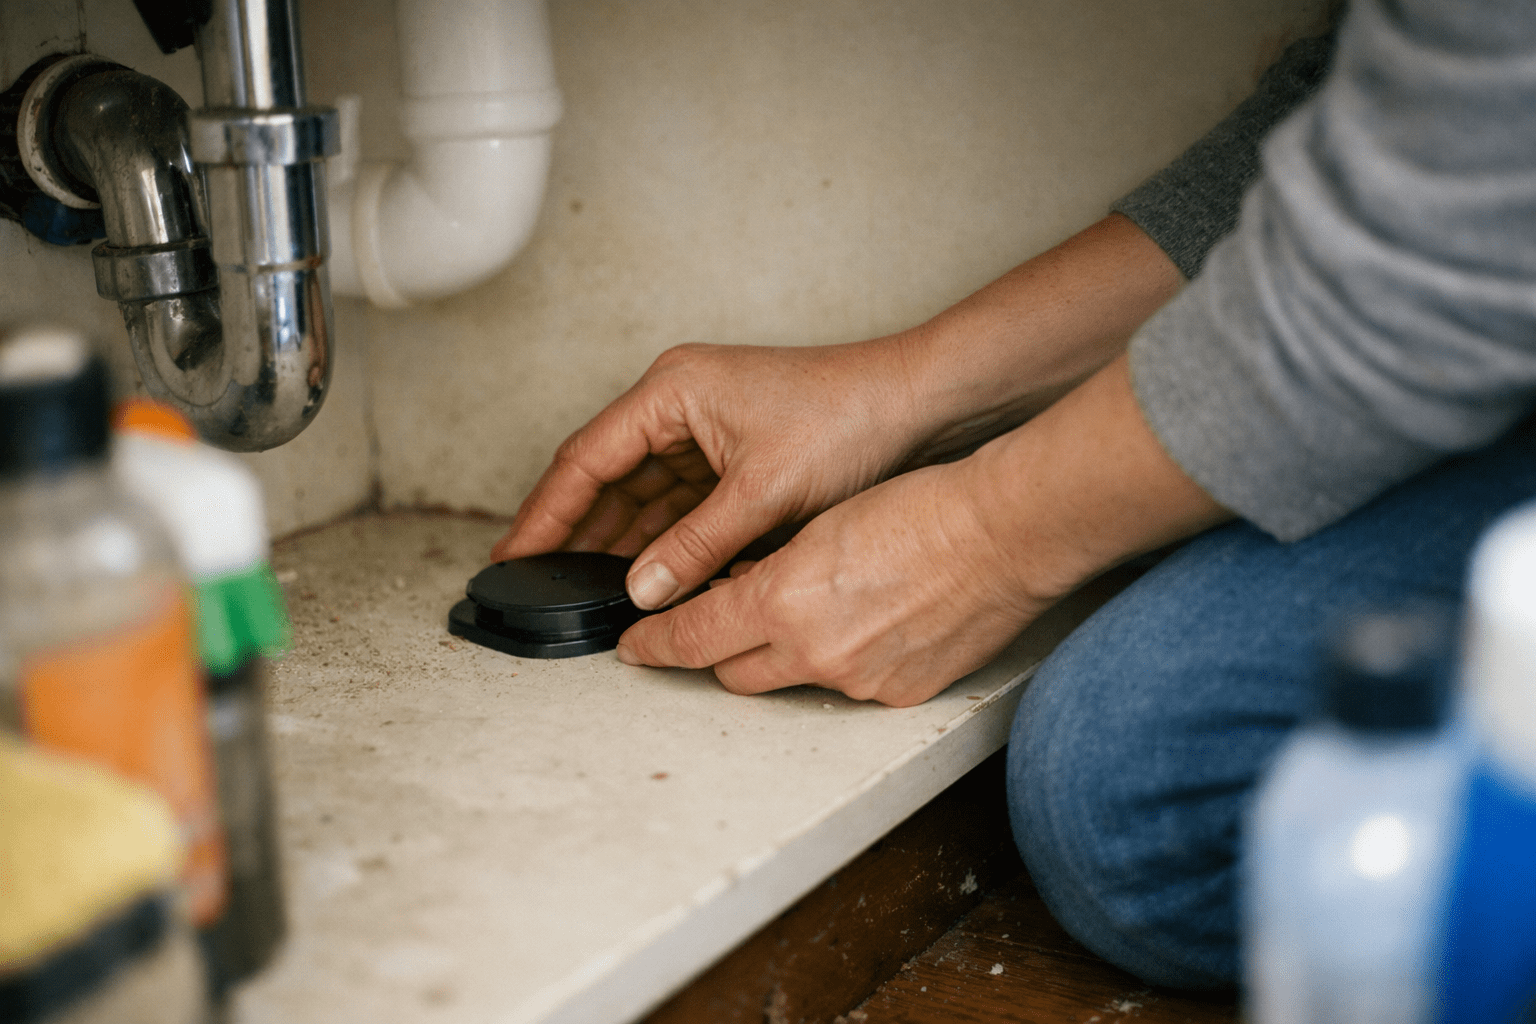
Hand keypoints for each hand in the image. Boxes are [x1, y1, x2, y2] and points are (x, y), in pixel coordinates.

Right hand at [492, 341, 930, 608]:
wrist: (917, 403)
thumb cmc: (848, 419)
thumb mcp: (763, 491)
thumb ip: (696, 545)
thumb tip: (641, 591)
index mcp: (671, 392)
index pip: (586, 459)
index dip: (545, 513)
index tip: (512, 556)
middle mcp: (677, 404)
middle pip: (605, 477)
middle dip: (575, 532)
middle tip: (535, 584)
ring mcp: (703, 429)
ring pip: (641, 495)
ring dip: (619, 541)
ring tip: (584, 593)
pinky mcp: (730, 455)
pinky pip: (678, 503)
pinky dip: (662, 540)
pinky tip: (645, 579)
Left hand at [613, 458, 1044, 706]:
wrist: (1000, 534)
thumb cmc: (919, 509)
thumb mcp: (818, 525)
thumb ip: (769, 571)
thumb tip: (739, 595)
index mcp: (784, 601)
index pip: (692, 637)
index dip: (654, 644)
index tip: (633, 647)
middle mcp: (814, 653)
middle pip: (732, 672)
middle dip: (718, 650)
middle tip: (717, 620)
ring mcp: (859, 681)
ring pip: (793, 679)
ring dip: (787, 653)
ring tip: (816, 607)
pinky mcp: (899, 694)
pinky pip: (848, 687)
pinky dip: (844, 661)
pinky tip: (868, 622)